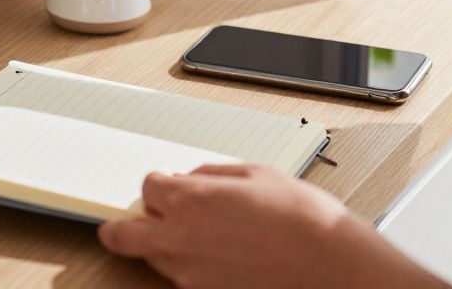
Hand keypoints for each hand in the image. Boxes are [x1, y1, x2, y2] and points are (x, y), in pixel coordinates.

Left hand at [98, 164, 446, 288]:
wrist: (329, 264)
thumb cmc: (299, 217)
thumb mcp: (256, 173)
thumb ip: (213, 174)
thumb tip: (193, 177)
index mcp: (188, 199)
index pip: (146, 187)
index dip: (160, 184)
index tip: (171, 185)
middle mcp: (178, 238)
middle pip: (122, 234)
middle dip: (125, 224)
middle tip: (141, 219)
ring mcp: (188, 273)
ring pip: (153, 258)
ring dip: (163, 244)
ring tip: (198, 236)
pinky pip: (182, 278)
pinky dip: (190, 266)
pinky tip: (219, 255)